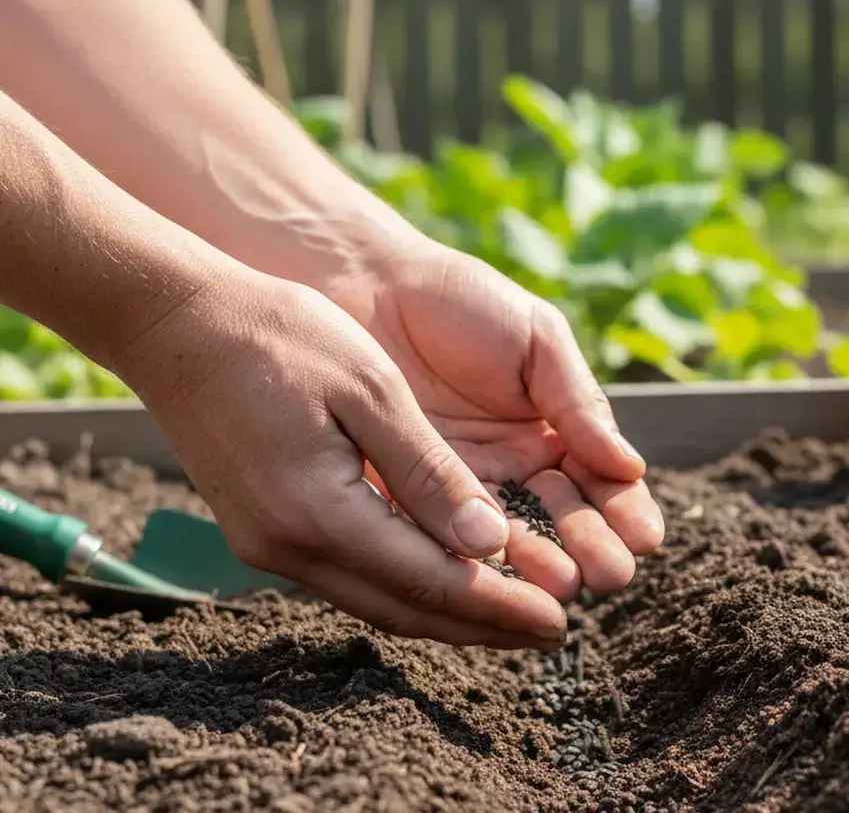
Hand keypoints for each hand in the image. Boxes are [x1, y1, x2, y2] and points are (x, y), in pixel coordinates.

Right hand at [113, 266, 568, 649]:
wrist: (178, 326)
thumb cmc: (283, 338)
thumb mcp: (373, 391)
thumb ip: (430, 473)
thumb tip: (489, 544)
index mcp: (321, 512)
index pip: (432, 583)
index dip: (500, 606)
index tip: (558, 620)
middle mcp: (290, 548)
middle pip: (407, 612)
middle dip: (483, 628)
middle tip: (549, 632)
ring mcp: (269, 547)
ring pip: (378, 603)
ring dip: (447, 615)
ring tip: (510, 618)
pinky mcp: (264, 533)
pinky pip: (352, 579)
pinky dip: (407, 589)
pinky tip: (442, 579)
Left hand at [325, 234, 665, 603]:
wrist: (367, 286)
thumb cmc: (461, 302)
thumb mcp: (538, 340)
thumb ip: (578, 401)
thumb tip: (630, 467)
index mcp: (558, 434)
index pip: (603, 486)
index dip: (625, 513)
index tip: (643, 537)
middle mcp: (516, 473)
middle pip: (564, 525)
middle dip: (590, 550)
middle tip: (608, 573)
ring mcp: (464, 492)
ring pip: (512, 542)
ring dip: (542, 566)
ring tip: (562, 583)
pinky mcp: (411, 501)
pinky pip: (447, 540)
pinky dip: (474, 562)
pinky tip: (498, 576)